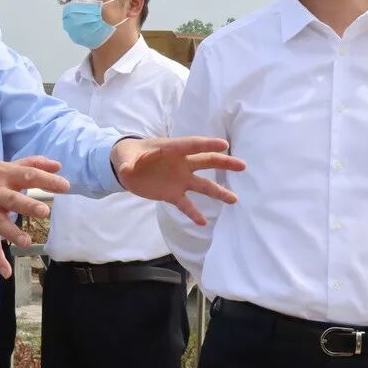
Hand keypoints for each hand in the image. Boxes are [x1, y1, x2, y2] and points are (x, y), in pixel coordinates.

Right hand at [0, 156, 69, 277]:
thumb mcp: (4, 166)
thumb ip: (32, 164)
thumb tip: (58, 166)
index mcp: (4, 176)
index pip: (28, 175)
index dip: (46, 180)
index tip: (65, 186)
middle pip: (13, 200)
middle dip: (28, 206)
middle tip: (44, 212)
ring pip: (1, 225)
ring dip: (13, 234)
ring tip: (27, 242)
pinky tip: (7, 273)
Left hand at [111, 136, 243, 224]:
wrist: (125, 166)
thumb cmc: (128, 154)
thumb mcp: (125, 156)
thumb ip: (127, 162)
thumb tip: (125, 169)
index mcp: (171, 149)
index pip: (192, 145)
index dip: (207, 144)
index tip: (224, 145)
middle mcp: (180, 164)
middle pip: (206, 162)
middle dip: (224, 163)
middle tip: (242, 166)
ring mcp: (179, 179)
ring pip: (202, 185)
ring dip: (218, 192)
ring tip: (234, 200)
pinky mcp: (172, 194)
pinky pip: (186, 204)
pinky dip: (194, 213)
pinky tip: (203, 223)